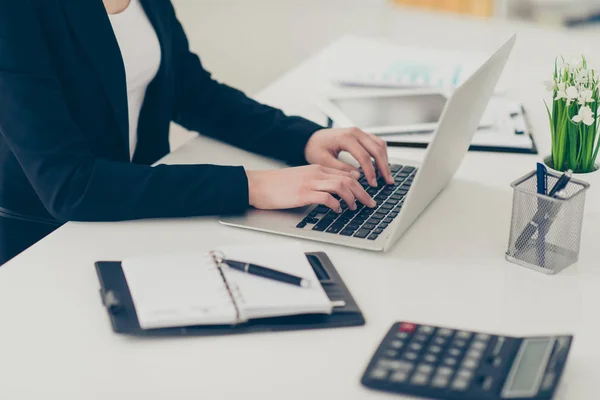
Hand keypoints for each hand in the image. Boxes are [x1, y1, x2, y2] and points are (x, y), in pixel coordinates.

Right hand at [246, 165, 376, 212]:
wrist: (259, 184)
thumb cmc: (278, 185)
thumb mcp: (302, 178)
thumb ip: (319, 181)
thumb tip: (336, 192)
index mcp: (317, 168)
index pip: (345, 173)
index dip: (360, 184)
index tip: (367, 194)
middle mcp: (316, 173)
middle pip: (348, 179)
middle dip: (363, 193)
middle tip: (370, 203)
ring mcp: (310, 182)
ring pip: (341, 186)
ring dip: (353, 198)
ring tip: (355, 207)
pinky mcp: (303, 194)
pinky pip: (326, 197)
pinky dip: (336, 204)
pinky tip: (337, 210)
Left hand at [304, 127, 393, 186]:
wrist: (311, 138)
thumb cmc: (315, 148)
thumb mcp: (323, 161)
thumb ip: (340, 168)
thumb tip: (357, 176)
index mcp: (346, 137)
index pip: (364, 156)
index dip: (370, 171)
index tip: (373, 184)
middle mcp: (355, 132)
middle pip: (376, 149)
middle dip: (384, 167)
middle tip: (387, 181)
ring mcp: (360, 132)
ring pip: (380, 144)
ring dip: (385, 160)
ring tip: (386, 176)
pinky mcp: (361, 135)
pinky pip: (377, 142)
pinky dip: (382, 154)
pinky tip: (381, 166)